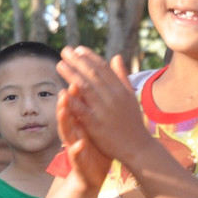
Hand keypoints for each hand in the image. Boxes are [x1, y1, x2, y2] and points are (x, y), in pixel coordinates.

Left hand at [57, 47, 150, 164]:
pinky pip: (82, 110)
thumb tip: (116, 56)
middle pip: (93, 75)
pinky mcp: (97, 125)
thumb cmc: (132, 122)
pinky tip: (62, 91)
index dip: (90, 57)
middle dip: (78, 61)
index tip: (78, 49)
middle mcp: (114, 97)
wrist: (138, 147)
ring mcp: (105, 110)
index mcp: (121, 90)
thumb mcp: (130, 97)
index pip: (104, 69)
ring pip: (86, 88)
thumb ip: (122, 76)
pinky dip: (73, 100)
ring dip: (71, 75)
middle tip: (65, 50)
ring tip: (59, 64)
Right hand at [57, 87, 110, 189]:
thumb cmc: (96, 148)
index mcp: (80, 123)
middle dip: (64, 103)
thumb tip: (96, 88)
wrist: (93, 174)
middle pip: (67, 116)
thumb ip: (95, 108)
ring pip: (66, 133)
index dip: (75, 91)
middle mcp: (73, 133)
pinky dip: (76, 150)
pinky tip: (80, 144)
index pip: (76, 105)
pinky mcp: (78, 162)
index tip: (76, 76)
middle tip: (63, 90)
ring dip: (64, 121)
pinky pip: (76, 156)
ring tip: (62, 110)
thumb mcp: (96, 125)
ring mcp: (74, 147)